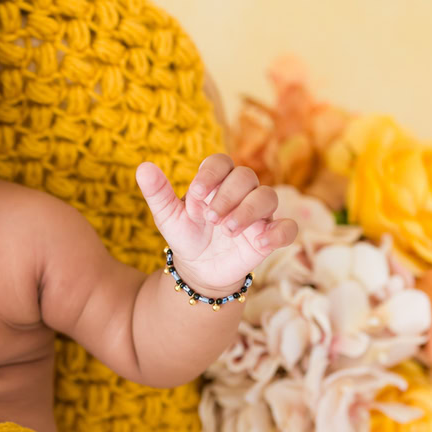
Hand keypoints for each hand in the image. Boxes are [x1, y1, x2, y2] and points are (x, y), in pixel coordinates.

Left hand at [135, 154, 297, 297]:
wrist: (199, 269)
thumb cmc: (186, 235)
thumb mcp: (168, 216)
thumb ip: (157, 192)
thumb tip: (143, 167)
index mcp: (216, 183)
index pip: (222, 162)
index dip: (212, 174)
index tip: (196, 194)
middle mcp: (240, 193)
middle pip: (246, 176)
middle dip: (229, 195)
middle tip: (211, 218)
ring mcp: (258, 214)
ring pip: (268, 197)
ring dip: (248, 211)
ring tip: (227, 229)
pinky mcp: (270, 236)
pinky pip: (288, 228)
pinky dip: (278, 232)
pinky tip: (259, 243)